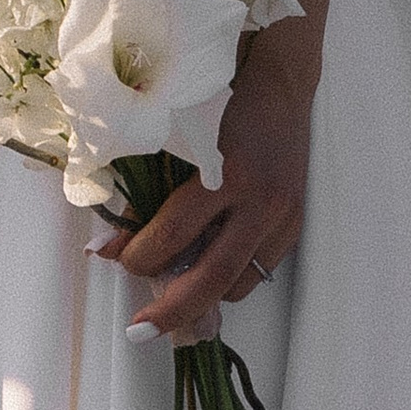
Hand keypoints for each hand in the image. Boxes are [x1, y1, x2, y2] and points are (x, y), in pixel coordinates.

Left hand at [100, 35, 312, 344]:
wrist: (280, 80)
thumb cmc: (221, 98)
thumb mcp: (181, 136)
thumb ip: (154, 186)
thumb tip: (118, 239)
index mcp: (225, 174)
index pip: (173, 235)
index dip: (139, 256)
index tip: (117, 259)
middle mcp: (259, 202)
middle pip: (211, 277)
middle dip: (172, 310)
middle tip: (141, 329)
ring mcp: (282, 216)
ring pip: (239, 283)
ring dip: (204, 294)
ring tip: (174, 291)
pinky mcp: (294, 223)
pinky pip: (260, 269)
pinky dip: (229, 277)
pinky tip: (207, 267)